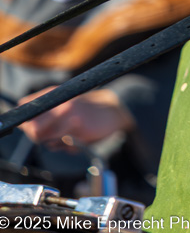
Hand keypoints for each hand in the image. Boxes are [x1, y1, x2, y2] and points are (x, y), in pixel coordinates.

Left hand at [18, 87, 134, 148]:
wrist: (113, 109)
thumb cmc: (86, 110)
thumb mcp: (64, 104)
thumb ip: (44, 113)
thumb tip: (26, 126)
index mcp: (53, 93)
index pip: (25, 108)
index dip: (27, 123)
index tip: (37, 127)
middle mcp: (58, 101)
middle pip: (33, 129)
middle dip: (40, 137)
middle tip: (56, 135)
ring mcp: (68, 113)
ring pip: (46, 139)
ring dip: (55, 143)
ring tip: (69, 136)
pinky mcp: (77, 126)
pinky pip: (62, 145)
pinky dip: (68, 147)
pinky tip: (78, 139)